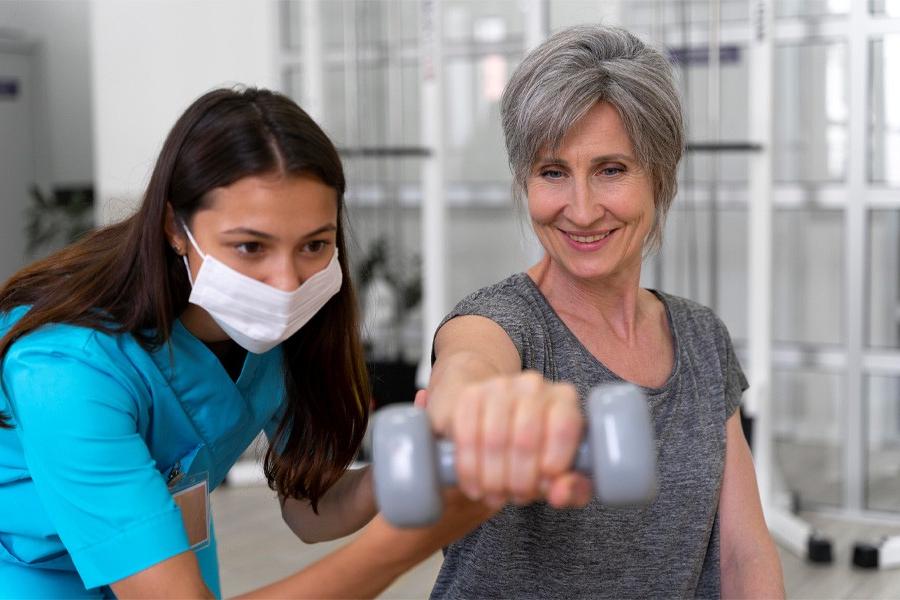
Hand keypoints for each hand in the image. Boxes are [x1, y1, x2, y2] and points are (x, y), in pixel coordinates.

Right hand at [442, 371, 590, 509]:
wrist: (496, 421)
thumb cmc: (537, 450)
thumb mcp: (562, 473)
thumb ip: (572, 488)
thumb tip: (560, 494)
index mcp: (564, 399)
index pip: (563, 427)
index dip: (554, 464)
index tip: (545, 486)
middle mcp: (534, 386)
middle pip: (526, 438)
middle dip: (520, 479)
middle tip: (517, 496)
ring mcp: (500, 387)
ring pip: (495, 439)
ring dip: (493, 478)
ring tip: (496, 495)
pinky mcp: (471, 395)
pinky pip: (467, 435)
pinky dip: (470, 469)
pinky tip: (475, 486)